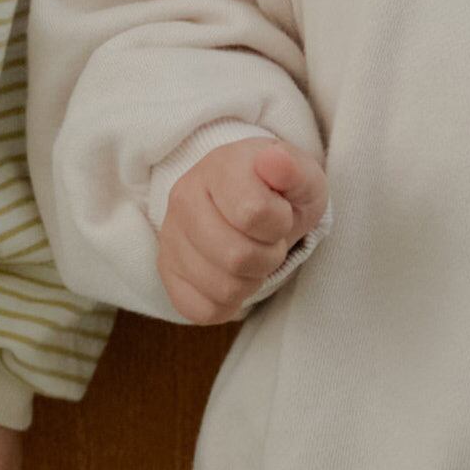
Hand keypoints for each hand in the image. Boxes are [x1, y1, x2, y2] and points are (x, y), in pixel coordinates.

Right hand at [156, 137, 326, 325]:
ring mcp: (170, 237)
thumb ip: (293, 169)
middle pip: (236, 257)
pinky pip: (203, 310)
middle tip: (269, 241)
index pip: (253, 213)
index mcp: (219, 167)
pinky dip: (229, 303)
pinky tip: (233, 276)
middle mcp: (184, 198)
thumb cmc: (281, 193)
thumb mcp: (302, 177)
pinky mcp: (167, 272)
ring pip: (222, 288)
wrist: (254, 202)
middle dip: (268, 256)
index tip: (280, 214)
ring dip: (251, 280)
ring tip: (252, 256)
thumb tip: (274, 160)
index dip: (279, 223)